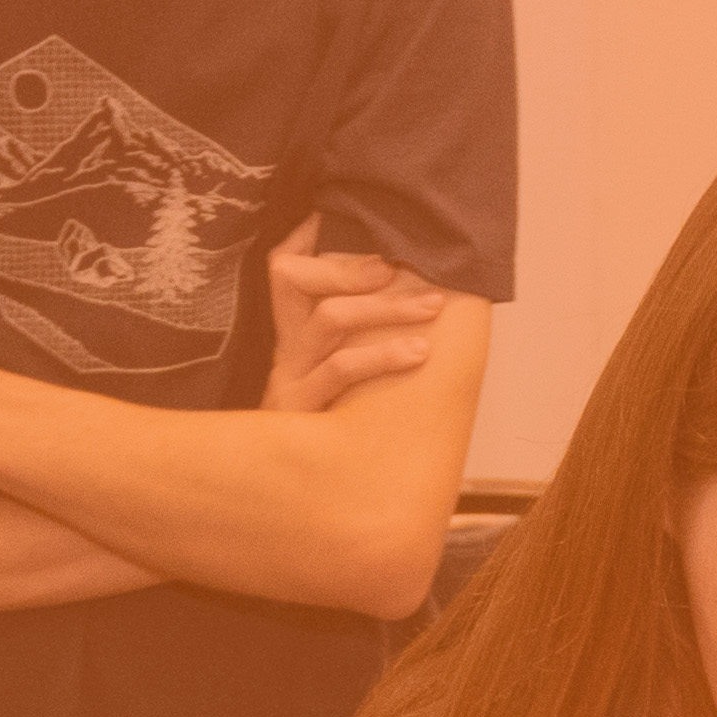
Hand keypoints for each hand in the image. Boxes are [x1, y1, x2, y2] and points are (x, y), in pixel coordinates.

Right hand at [260, 213, 447, 414]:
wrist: (293, 497)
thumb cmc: (330, 430)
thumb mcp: (334, 377)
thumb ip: (360, 337)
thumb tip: (415, 292)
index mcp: (292, 333)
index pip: (284, 268)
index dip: (307, 238)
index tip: (341, 219)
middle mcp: (287, 349)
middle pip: (294, 279)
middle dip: (352, 264)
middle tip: (401, 263)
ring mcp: (292, 378)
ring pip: (329, 320)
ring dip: (385, 308)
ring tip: (432, 308)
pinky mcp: (302, 413)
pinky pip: (339, 372)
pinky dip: (380, 356)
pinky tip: (420, 354)